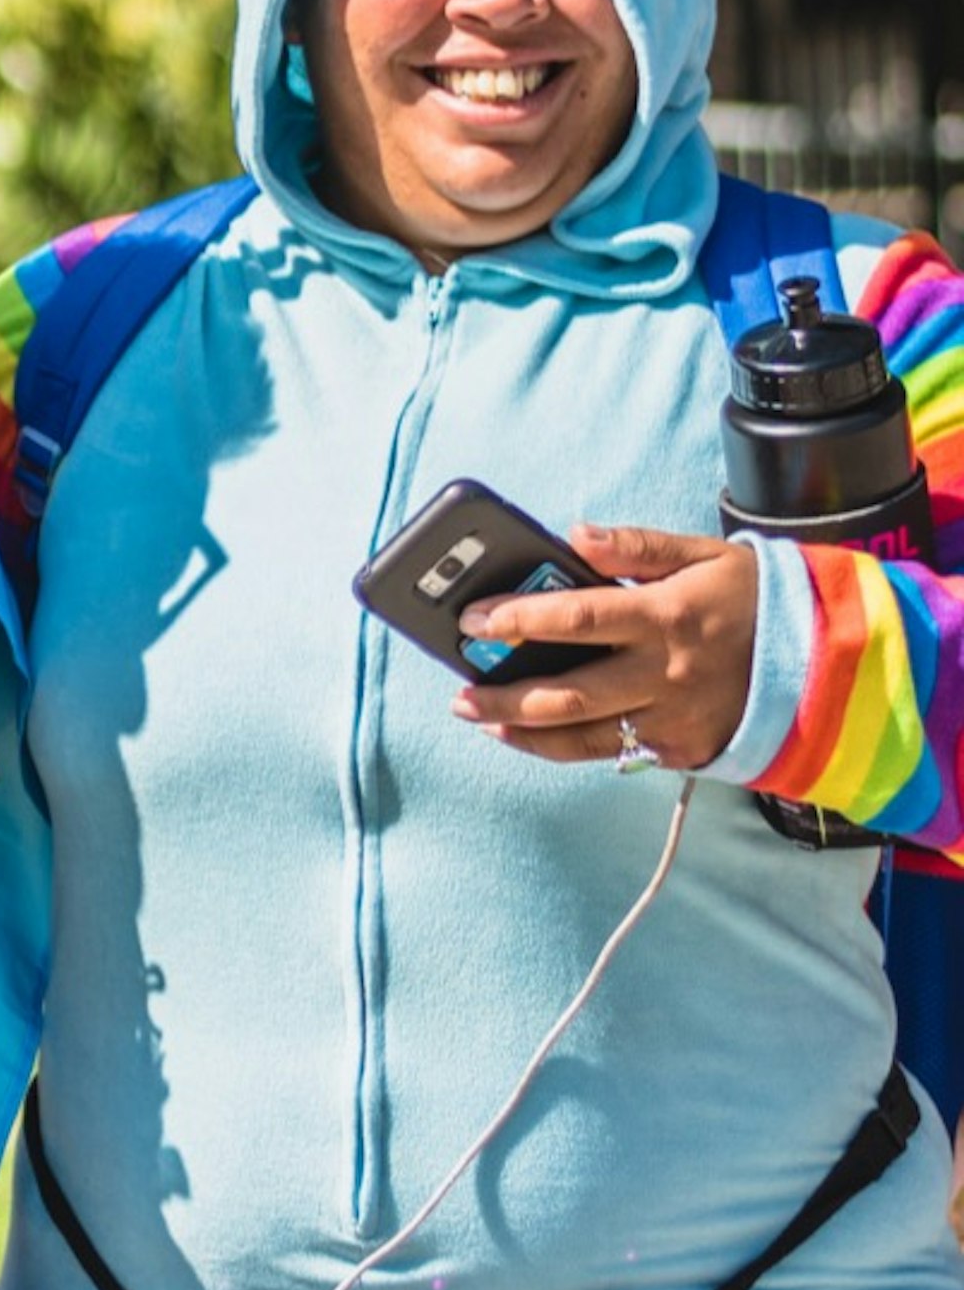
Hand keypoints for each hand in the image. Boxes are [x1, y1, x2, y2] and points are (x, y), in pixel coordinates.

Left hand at [455, 524, 758, 770]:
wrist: (829, 661)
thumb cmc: (755, 600)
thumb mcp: (706, 555)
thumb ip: (638, 547)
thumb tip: (575, 535)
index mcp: (665, 617)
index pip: (577, 618)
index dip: (519, 619)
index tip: (473, 619)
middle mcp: (664, 674)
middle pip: (568, 694)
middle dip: (504, 695)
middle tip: (459, 693)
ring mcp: (673, 719)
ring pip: (583, 736)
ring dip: (523, 731)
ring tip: (482, 718)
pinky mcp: (682, 750)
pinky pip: (612, 754)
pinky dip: (565, 749)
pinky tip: (530, 735)